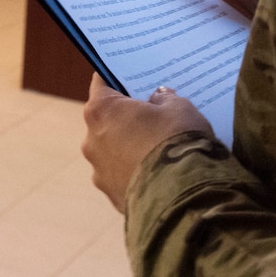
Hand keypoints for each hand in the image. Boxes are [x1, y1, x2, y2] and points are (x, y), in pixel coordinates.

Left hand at [81, 75, 212, 214]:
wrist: (183, 196)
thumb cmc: (176, 140)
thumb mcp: (179, 108)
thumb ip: (166, 98)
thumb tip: (159, 98)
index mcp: (102, 111)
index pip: (102, 84)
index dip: (118, 80)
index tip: (131, 80)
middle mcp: (91, 140)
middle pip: (106, 121)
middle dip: (126, 118)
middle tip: (152, 117)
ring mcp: (99, 172)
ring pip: (112, 152)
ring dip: (129, 149)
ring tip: (158, 150)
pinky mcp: (112, 196)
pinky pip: (122, 177)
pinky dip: (135, 174)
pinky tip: (158, 175)